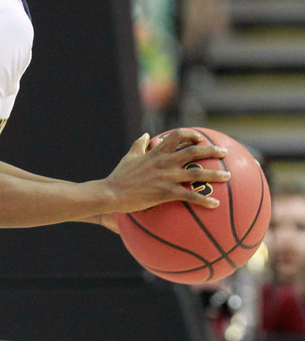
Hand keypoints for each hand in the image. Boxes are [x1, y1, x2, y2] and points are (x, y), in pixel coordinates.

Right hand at [104, 129, 228, 214]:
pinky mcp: (166, 193)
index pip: (177, 136)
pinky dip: (204, 200)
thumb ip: (139, 145)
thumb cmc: (119, 176)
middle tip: (224, 153)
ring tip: (228, 176)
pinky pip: (190, 196)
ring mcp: (166, 177)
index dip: (192, 135)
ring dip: (215, 174)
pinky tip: (215, 204)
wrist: (112, 192)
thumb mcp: (129, 156)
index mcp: (156, 152)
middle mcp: (164, 162)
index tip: (202, 138)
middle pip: (193, 152)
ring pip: (196, 173)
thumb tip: (145, 135)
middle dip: (212, 151)